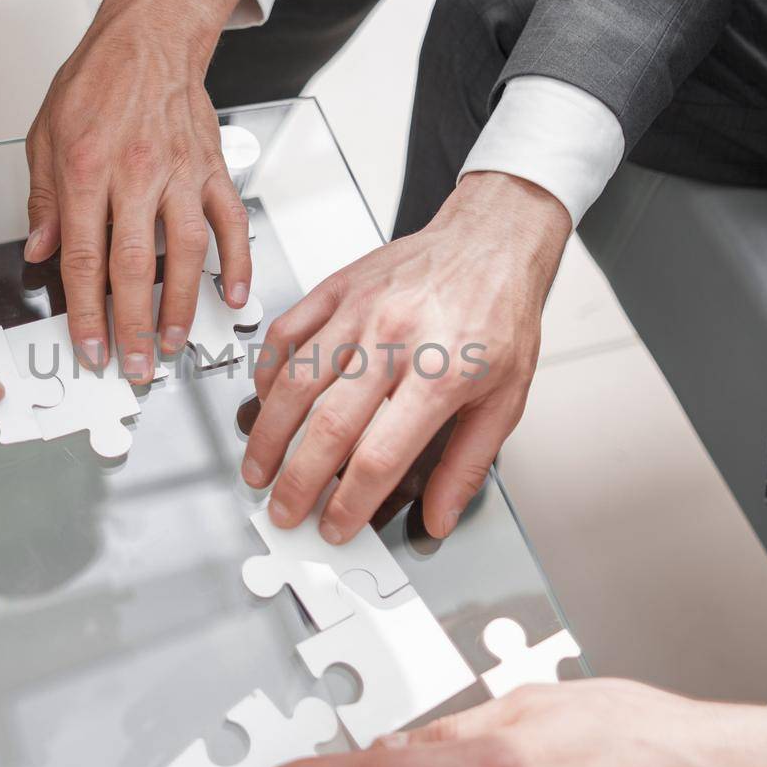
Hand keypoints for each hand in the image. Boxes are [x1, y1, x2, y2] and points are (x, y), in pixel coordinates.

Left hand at [24, 0, 252, 381]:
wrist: (151, 34)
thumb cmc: (98, 79)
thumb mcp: (45, 133)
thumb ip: (44, 199)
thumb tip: (38, 251)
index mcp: (86, 169)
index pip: (85, 257)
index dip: (86, 312)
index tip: (89, 348)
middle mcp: (136, 174)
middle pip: (134, 267)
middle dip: (134, 326)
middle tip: (135, 366)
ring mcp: (181, 173)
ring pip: (186, 252)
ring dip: (183, 305)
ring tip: (176, 343)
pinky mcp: (213, 169)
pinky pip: (230, 222)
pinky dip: (237, 262)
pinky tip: (235, 294)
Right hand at [240, 172, 569, 541]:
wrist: (492, 240)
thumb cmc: (500, 314)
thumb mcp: (506, 399)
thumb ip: (468, 465)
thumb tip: (441, 517)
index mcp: (442, 375)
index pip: (380, 456)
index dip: (349, 503)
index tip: (336, 525)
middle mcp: (396, 341)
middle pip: (328, 426)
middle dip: (297, 481)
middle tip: (285, 510)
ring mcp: (361, 311)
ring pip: (295, 381)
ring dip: (269, 434)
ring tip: (259, 467)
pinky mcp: (338, 288)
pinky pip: (286, 332)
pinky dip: (266, 372)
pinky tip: (266, 400)